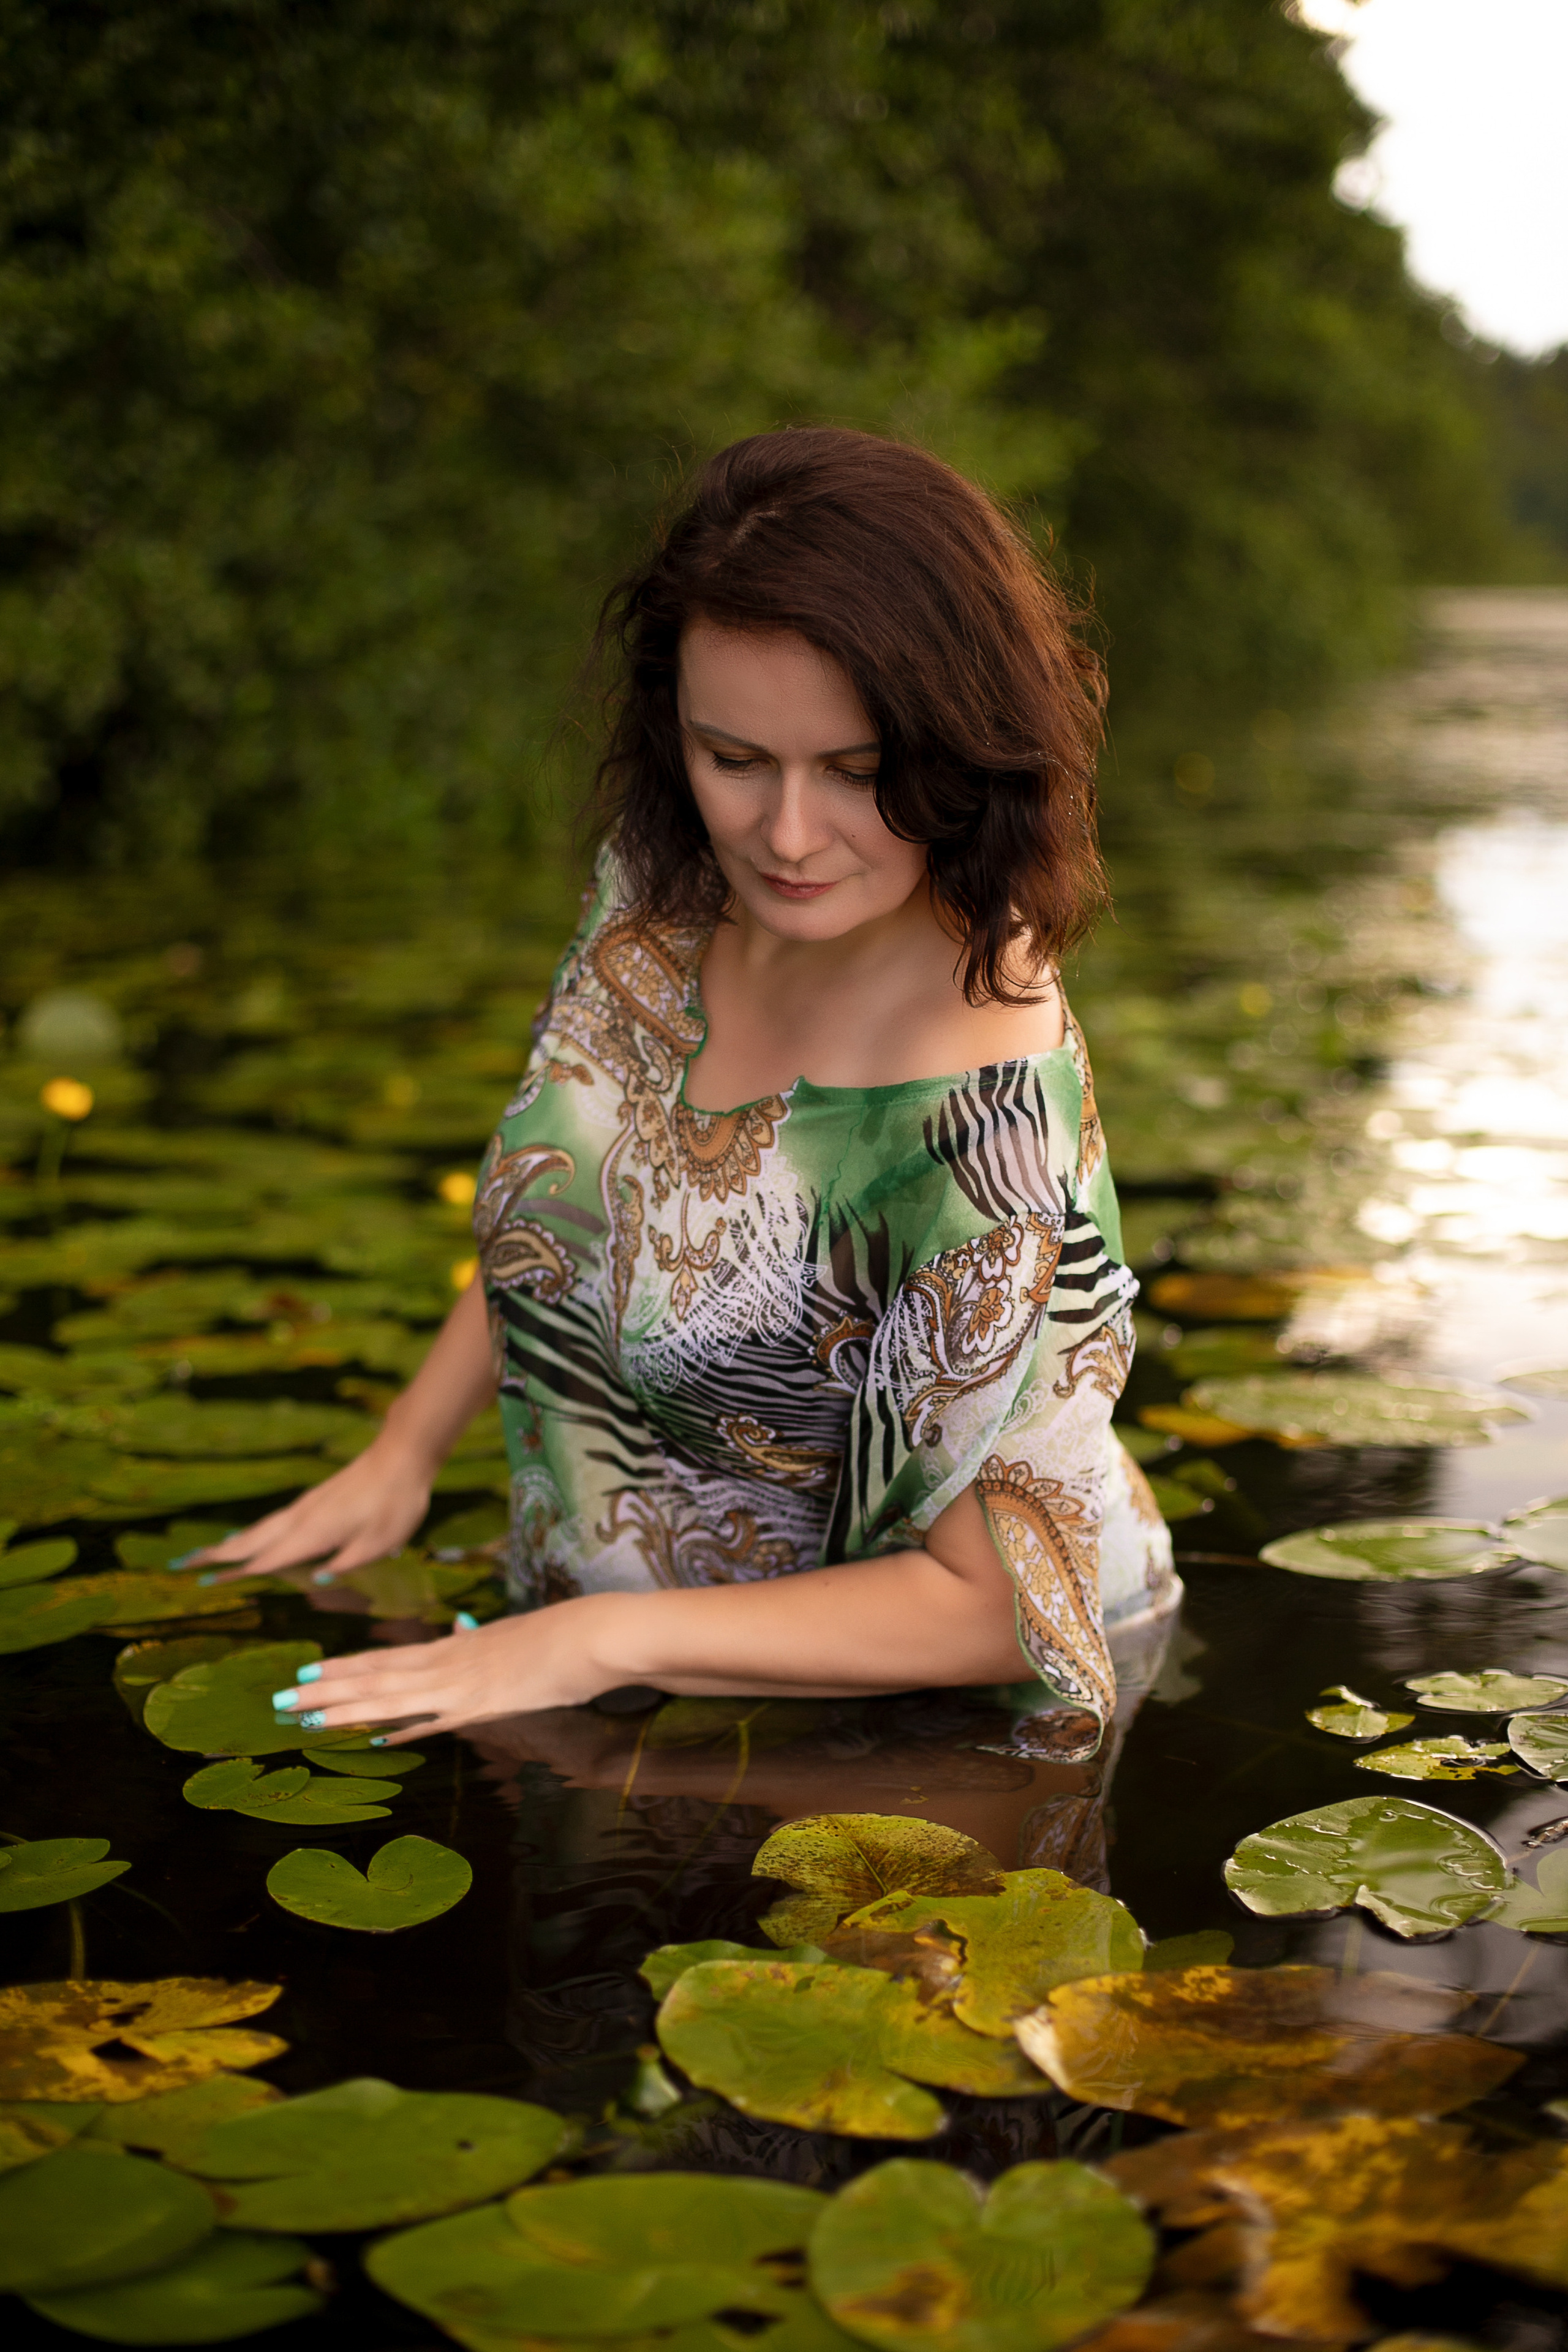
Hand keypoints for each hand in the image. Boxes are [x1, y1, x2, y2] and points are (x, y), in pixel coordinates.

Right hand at [189, 1432, 433, 1583]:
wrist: (402, 1455)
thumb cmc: (396, 1502)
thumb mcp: (381, 1543)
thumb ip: (348, 1563)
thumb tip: (319, 1579)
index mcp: (314, 1533)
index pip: (267, 1559)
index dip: (236, 1574)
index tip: (203, 1583)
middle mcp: (302, 1518)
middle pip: (251, 1540)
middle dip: (215, 1555)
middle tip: (179, 1564)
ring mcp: (306, 1506)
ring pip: (259, 1529)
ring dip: (229, 1543)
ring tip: (202, 1554)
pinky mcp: (314, 1500)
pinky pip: (273, 1521)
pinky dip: (251, 1532)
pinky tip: (248, 1538)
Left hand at [270, 1602, 616, 1741]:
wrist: (595, 1633)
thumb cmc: (561, 1636)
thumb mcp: (511, 1636)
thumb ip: (480, 1640)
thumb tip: (459, 1628)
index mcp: (454, 1647)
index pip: (386, 1659)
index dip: (343, 1668)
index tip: (305, 1673)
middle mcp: (449, 1663)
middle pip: (375, 1676)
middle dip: (324, 1690)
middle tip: (279, 1700)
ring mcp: (463, 1683)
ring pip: (390, 1694)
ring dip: (343, 1707)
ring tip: (302, 1716)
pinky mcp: (483, 1702)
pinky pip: (432, 1718)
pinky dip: (399, 1727)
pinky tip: (370, 1737)